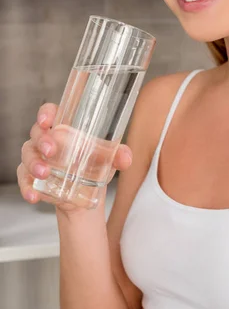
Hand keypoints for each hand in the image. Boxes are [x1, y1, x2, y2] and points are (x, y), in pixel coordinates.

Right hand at [17, 103, 132, 211]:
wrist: (87, 194)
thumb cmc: (95, 165)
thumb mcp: (109, 159)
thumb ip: (119, 155)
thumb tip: (125, 158)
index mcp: (65, 128)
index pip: (51, 112)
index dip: (46, 113)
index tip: (47, 120)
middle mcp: (47, 140)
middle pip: (37, 133)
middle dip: (42, 140)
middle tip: (50, 151)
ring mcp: (38, 158)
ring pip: (28, 154)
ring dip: (33, 163)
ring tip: (44, 173)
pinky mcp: (32, 177)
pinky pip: (24, 179)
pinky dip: (26, 187)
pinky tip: (33, 196)